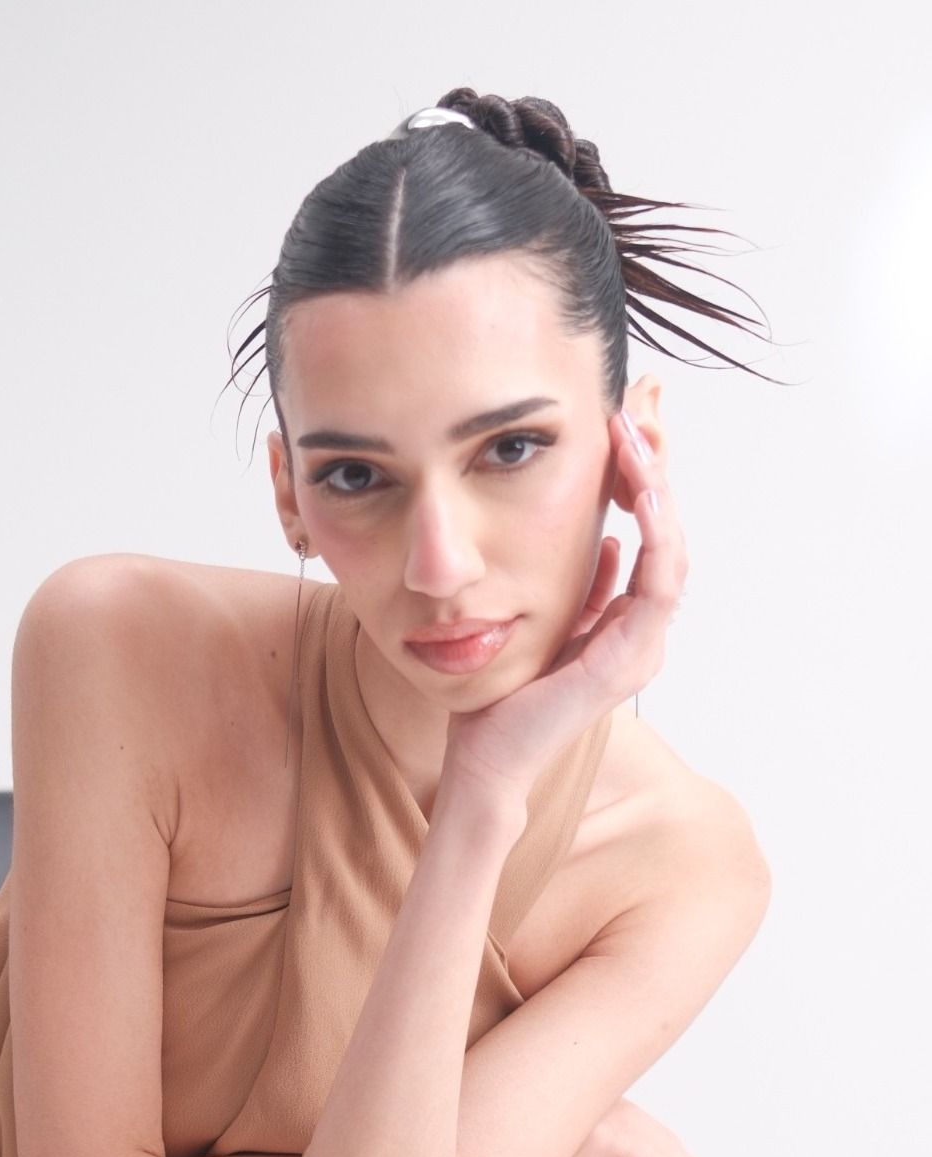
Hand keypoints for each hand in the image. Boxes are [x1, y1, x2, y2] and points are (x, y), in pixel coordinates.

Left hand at [442, 410, 686, 803]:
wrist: (485, 752)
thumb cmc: (508, 688)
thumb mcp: (548, 616)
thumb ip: (584, 585)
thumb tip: (604, 540)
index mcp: (628, 621)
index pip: (653, 535)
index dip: (647, 476)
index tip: (629, 419)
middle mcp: (644, 633)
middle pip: (669, 533)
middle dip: (658, 465)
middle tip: (642, 404)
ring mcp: (639, 649)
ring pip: (671, 554)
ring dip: (658, 492)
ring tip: (638, 439)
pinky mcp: (625, 663)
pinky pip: (657, 589)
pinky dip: (655, 538)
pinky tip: (640, 495)